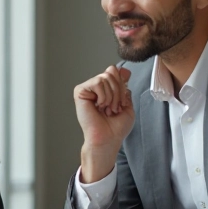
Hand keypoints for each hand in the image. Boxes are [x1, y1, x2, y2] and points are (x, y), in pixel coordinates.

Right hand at [74, 65, 133, 181]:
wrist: (108, 138)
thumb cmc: (116, 127)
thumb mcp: (127, 104)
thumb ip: (124, 87)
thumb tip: (124, 70)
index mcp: (106, 89)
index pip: (115, 71)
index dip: (122, 83)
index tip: (122, 101)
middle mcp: (96, 87)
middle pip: (111, 72)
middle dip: (118, 92)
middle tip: (114, 108)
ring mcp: (87, 89)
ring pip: (105, 77)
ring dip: (111, 96)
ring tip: (107, 110)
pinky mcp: (80, 92)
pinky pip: (97, 83)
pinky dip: (103, 96)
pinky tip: (99, 106)